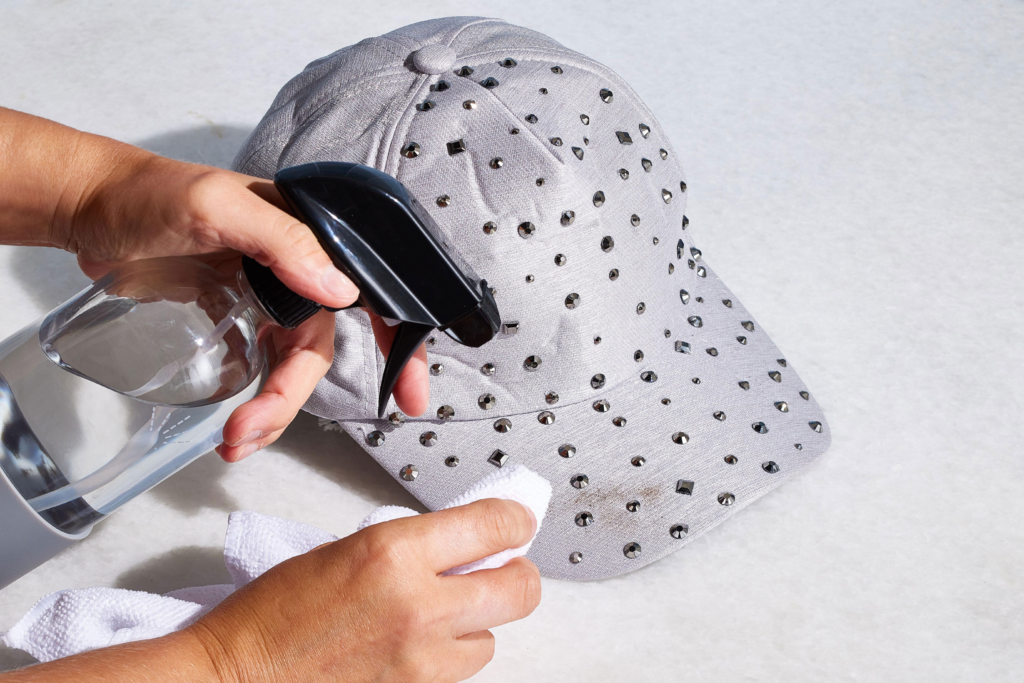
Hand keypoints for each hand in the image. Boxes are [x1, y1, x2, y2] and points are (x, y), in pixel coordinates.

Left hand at [0, 107, 428, 458]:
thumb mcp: (216, 208)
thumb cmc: (149, 194)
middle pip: (318, 347)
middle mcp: (294, 270)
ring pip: (288, 366)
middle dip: (293, 398)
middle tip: (253, 433)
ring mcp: (262, 297)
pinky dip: (253, 398)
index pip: (370, 292)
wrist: (87, 206)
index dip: (401, 344)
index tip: (411, 395)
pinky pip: (257, 366)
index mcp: (307, 238)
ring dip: (270, 409)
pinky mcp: (231, 317)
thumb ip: (281, 242)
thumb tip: (342, 292)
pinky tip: (232, 419)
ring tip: (232, 441)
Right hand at [186, 499, 540, 682]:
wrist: (240, 677)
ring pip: (492, 638)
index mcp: (394, 552)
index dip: (514, 520)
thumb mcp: (348, 548)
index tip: (516, 521)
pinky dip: (449, 656)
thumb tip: (465, 542)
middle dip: (517, 573)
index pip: (495, 526)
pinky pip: (460, 672)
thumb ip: (413, 544)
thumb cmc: (276, 613)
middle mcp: (418, 605)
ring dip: (477, 623)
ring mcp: (421, 659)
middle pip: (520, 589)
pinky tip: (416, 645)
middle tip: (502, 567)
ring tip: (439, 615)